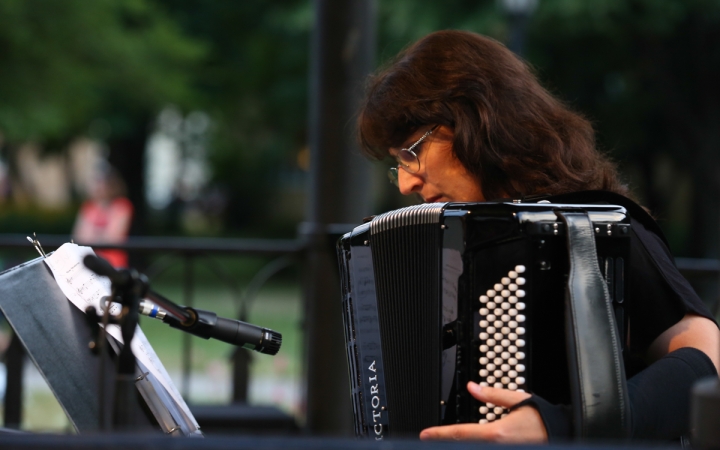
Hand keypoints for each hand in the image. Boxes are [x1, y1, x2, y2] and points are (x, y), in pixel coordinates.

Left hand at [419, 382, 547, 442]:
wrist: (564, 433)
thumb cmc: (543, 420)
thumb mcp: (518, 401)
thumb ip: (492, 395)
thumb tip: (473, 387)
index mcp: (496, 434)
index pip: (460, 434)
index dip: (439, 434)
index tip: (425, 435)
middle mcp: (498, 447)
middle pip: (464, 446)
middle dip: (446, 443)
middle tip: (430, 440)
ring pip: (474, 449)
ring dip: (460, 446)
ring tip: (445, 442)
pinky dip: (474, 446)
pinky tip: (467, 443)